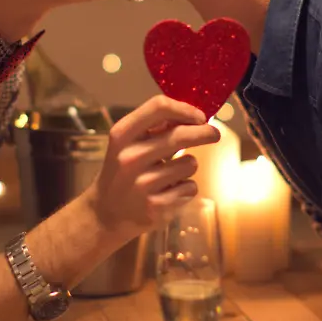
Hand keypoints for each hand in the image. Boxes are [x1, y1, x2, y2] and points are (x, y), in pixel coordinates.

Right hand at [86, 95, 219, 235]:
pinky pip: (190, 187)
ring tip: (171, 174)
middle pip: (180, 135)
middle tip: (214, 134)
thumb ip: (155, 127)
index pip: (158, 107)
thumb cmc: (124, 170)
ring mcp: (142, 184)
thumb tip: (193, 115)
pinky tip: (169, 192)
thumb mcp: (128, 143)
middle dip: (204, 133)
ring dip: (188, 166)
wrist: (107, 213)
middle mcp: (129, 158)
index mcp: (121, 135)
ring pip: (189, 164)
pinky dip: (186, 188)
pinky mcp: (155, 206)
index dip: (185, 109)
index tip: (200, 116)